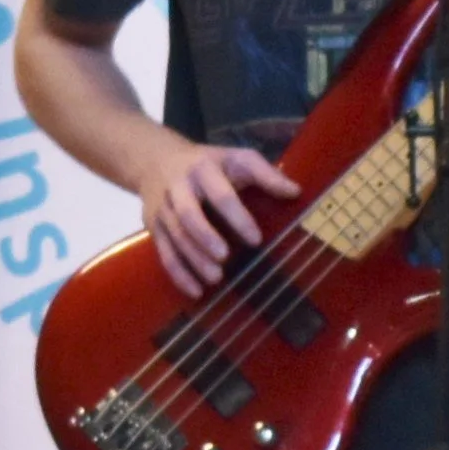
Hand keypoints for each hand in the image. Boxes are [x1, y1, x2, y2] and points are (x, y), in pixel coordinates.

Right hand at [138, 133, 297, 297]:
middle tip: (225, 257)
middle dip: (206, 237)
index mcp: (203, 169)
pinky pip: (163, 251)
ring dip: (194, 259)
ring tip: (215, 278)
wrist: (155, 159)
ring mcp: (162, 207)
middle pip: (188, 214)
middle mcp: (179, 187)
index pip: (220, 194)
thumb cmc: (209, 163)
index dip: (238, 217)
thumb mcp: (236, 158)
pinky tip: (196, 291)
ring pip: (175, 235)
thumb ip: (265, 174)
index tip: (256, 240)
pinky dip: (178, 273)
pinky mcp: (152, 225)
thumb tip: (296, 192)